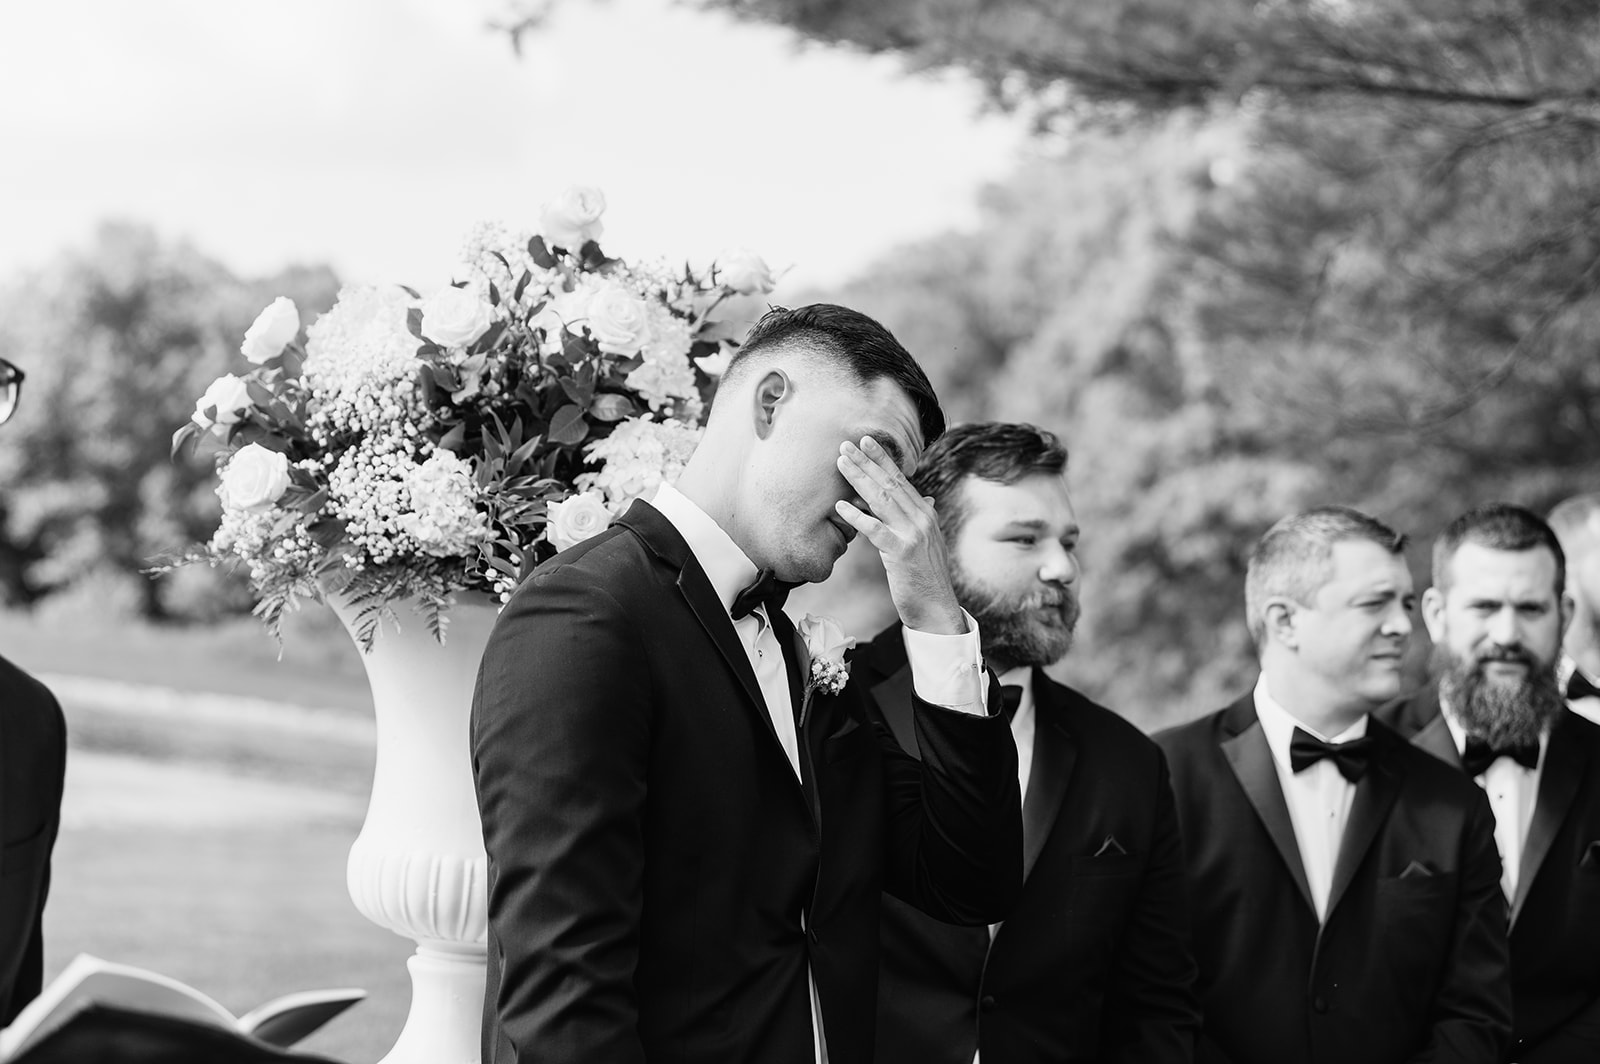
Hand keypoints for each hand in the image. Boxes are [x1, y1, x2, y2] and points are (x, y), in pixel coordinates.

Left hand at [835, 437, 966, 634]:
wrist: (937, 608)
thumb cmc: (927, 578)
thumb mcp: (928, 543)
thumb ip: (923, 520)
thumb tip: (926, 500)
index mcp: (926, 514)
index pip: (901, 480)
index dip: (883, 460)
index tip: (866, 442)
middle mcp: (922, 519)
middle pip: (890, 483)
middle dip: (867, 462)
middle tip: (846, 444)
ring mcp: (913, 534)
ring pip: (882, 499)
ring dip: (859, 479)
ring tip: (841, 463)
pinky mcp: (901, 552)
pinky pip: (875, 530)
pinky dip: (857, 516)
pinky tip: (841, 506)